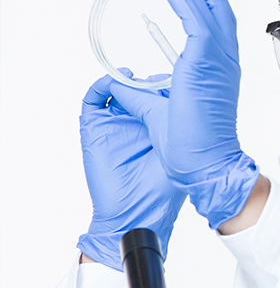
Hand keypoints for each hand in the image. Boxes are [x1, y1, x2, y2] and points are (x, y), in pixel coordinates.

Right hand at [77, 74, 186, 270]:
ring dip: (124, 80)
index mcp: (160, 128)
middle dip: (146, 81)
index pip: (161, 94)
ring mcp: (115, 125)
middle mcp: (138, 124)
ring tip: (133, 76)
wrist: (138, 211)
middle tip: (155, 79)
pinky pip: (93, 100)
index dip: (166, 84)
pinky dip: (101, 87)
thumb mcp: (173, 144)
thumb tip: (178, 89)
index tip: (176, 77)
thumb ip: (169, 117)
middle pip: (139, 90)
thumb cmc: (163, 186)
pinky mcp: (95, 130)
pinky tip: (114, 83)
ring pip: (117, 91)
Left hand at [111, 0, 258, 228]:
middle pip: (214, 6)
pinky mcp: (206, 64)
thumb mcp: (158, 109)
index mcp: (218, 69)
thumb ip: (140, 92)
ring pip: (207, 7)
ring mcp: (219, 61)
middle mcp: (224, 60)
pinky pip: (197, 21)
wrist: (206, 164)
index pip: (212, 22)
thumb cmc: (192, 146)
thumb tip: (119, 80)